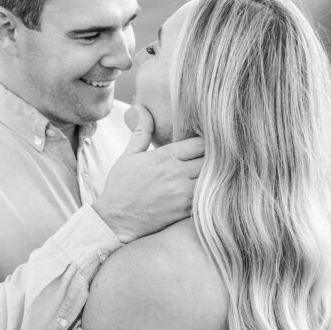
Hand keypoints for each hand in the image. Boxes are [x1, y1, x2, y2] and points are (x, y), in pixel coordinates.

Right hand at [93, 103, 204, 243]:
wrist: (115, 220)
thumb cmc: (120, 187)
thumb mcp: (128, 156)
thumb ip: (142, 132)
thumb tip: (142, 109)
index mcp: (165, 157)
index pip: (200, 143)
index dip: (206, 142)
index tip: (207, 143)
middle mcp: (176, 174)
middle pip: (210, 160)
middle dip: (213, 158)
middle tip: (215, 158)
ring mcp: (182, 194)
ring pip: (211, 179)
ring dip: (213, 176)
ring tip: (214, 175)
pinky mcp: (185, 211)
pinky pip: (207, 198)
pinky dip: (209, 194)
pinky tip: (207, 192)